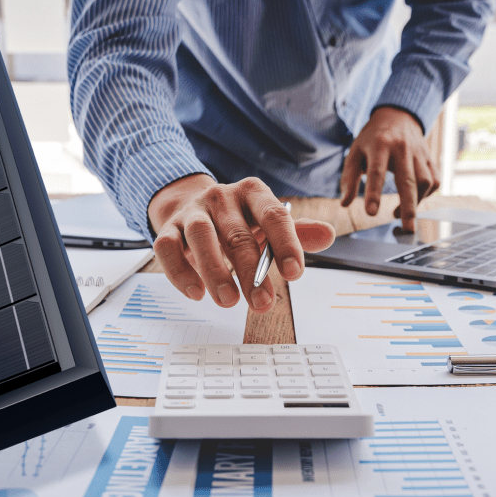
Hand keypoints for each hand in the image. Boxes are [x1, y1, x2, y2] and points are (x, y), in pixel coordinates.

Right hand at [148, 174, 335, 312]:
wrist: (191, 207)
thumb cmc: (236, 221)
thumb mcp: (266, 224)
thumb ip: (296, 232)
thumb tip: (328, 234)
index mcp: (252, 193)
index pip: (273, 215)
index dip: (286, 244)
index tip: (294, 274)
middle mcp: (220, 197)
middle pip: (237, 234)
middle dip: (251, 272)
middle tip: (263, 304)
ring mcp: (192, 212)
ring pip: (201, 237)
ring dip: (215, 271)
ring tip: (228, 302)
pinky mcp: (167, 229)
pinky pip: (167, 248)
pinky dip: (180, 272)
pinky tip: (195, 293)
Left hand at [340, 107, 440, 229]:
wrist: (397, 117)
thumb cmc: (372, 139)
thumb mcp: (355, 152)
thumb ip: (349, 178)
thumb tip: (345, 203)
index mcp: (379, 145)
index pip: (377, 172)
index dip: (374, 193)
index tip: (371, 214)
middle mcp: (402, 148)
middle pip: (408, 181)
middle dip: (408, 207)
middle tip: (406, 228)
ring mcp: (419, 153)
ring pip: (425, 182)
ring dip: (416, 202)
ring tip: (401, 215)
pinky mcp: (430, 158)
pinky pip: (434, 180)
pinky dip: (426, 195)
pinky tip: (414, 200)